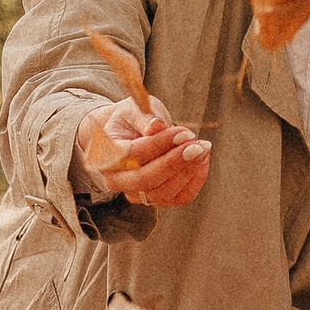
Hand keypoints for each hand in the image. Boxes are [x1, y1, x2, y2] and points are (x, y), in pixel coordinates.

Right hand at [75, 97, 211, 210]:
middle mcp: (115, 180)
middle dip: (176, 163)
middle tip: (199, 146)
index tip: (185, 132)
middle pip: (146, 180)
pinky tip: (202, 160)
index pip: (133, 154)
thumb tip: (156, 126)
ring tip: (203, 147)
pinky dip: (195, 180)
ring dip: (188, 171)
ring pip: (163, 193)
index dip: (161, 144)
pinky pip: (179, 198)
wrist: (130, 134)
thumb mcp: (135, 109)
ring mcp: (134, 194)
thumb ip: (144, 116)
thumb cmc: (133, 119)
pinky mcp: (155, 200)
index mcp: (105, 154)